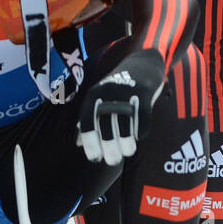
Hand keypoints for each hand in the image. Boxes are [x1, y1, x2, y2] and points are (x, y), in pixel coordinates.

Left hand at [77, 49, 165, 165]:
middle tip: (113, 160)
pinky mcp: (144, 91)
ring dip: (126, 143)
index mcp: (94, 95)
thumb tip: (78, 143)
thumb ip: (89, 118)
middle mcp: (108, 92)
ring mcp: (126, 90)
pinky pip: (142, 116)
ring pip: (125, 124)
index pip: (88, 122)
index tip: (95, 158)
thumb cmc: (119, 88)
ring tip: (127, 151)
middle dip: (109, 148)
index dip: (90, 143)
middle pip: (106, 126)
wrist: (143, 63)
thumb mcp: (100, 98)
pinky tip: (140, 136)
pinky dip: (141, 130)